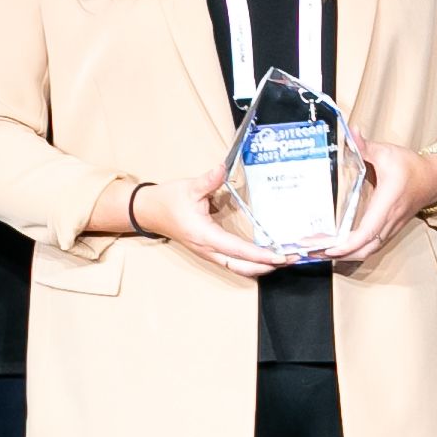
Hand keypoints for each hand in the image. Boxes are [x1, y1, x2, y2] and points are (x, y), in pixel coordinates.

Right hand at [130, 167, 289, 279]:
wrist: (148, 211)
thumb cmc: (168, 200)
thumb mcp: (189, 188)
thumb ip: (208, 180)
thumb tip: (222, 168)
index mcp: (204, 235)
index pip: (237, 249)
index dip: (259, 254)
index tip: (277, 256)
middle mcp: (207, 249)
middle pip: (240, 266)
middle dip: (265, 266)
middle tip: (288, 260)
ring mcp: (208, 253)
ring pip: (237, 268)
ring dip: (259, 267)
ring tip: (280, 262)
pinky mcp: (208, 251)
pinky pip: (232, 263)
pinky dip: (249, 263)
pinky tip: (263, 258)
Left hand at [320, 135, 436, 268]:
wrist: (433, 179)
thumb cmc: (410, 166)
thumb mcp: (387, 153)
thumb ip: (366, 147)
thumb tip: (351, 132)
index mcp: (388, 203)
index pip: (368, 231)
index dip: (348, 243)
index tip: (330, 248)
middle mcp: (389, 220)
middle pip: (365, 249)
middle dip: (340, 255)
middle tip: (314, 252)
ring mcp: (390, 228)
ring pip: (368, 251)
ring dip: (346, 256)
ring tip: (321, 253)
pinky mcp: (389, 230)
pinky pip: (371, 247)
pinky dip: (354, 251)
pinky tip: (338, 248)